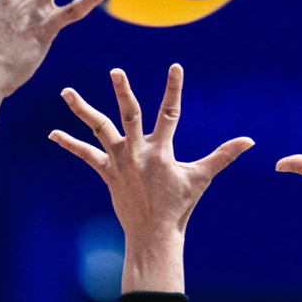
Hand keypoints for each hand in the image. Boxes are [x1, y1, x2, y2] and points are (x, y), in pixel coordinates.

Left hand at [51, 65, 252, 290]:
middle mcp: (138, 153)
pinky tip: (52, 133)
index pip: (170, 113)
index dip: (174, 89)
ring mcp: (120, 162)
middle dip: (124, 92)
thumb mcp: (201, 178)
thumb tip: (250, 141)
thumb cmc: (180, 206)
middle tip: (116, 71)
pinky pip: (86, 155)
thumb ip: (223, 155)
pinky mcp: (107, 172)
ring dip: (82, 110)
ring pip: (99, 130)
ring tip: (66, 92)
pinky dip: (69, 144)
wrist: (153, 234)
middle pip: (130, 116)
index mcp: (162, 151)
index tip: (176, 67)